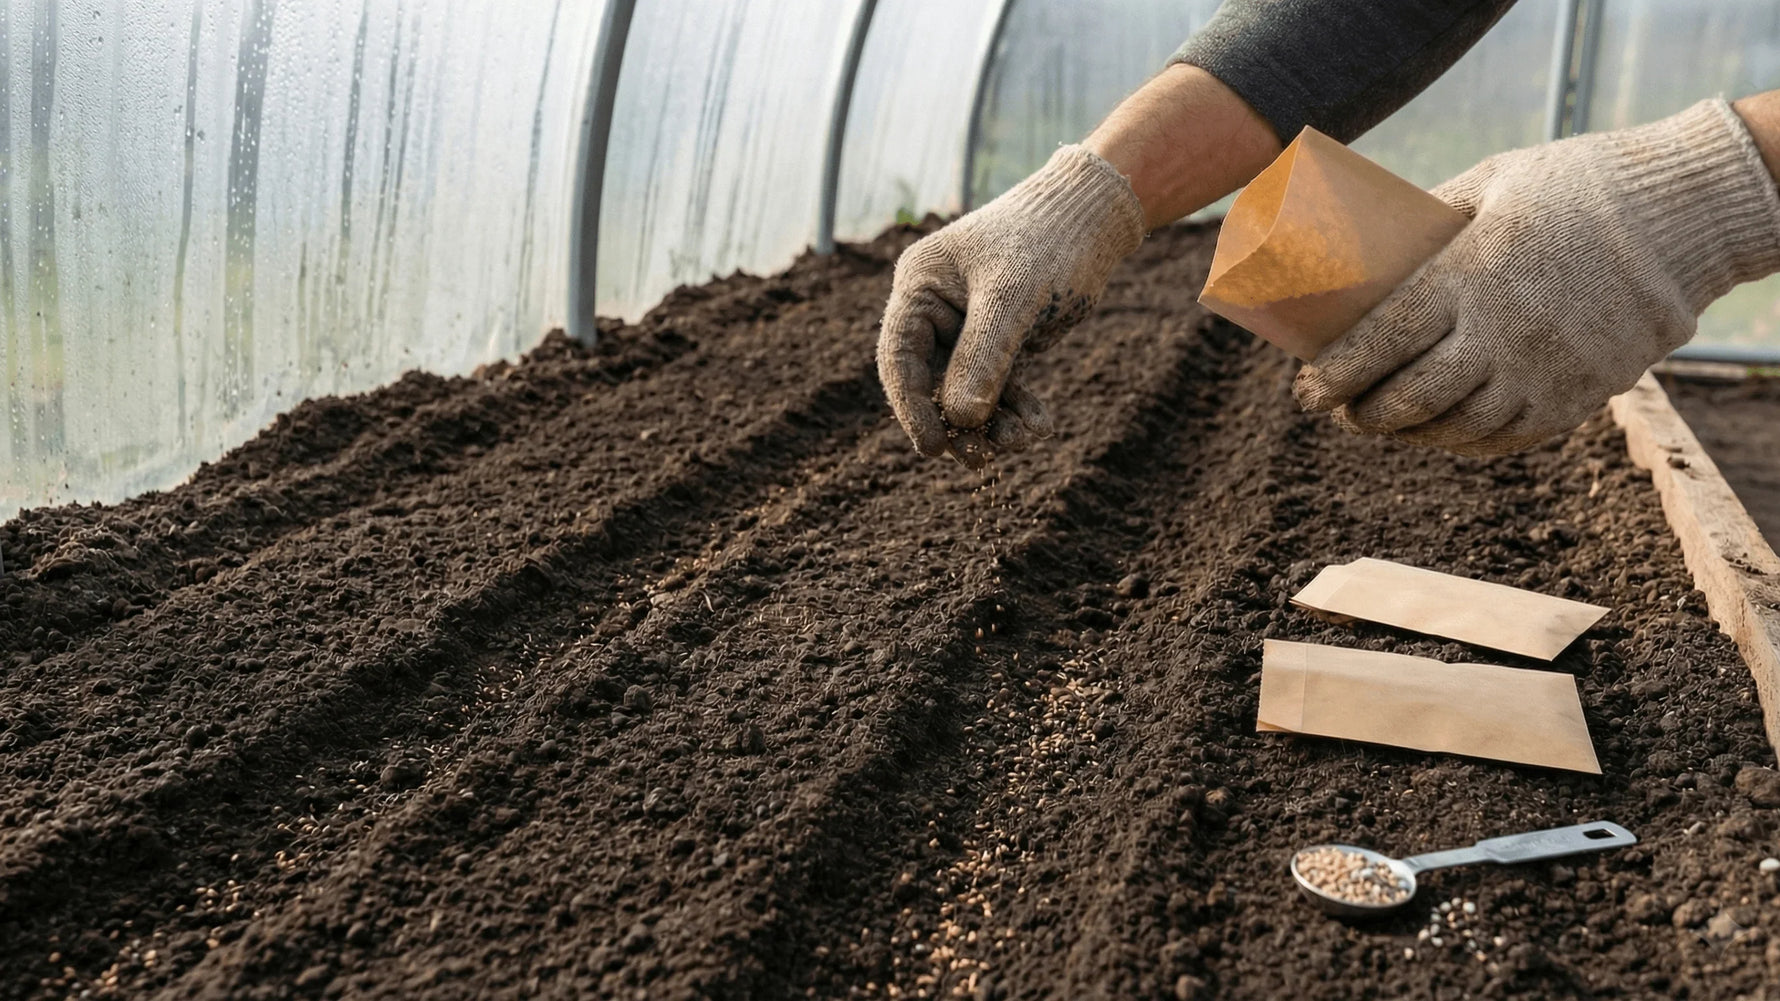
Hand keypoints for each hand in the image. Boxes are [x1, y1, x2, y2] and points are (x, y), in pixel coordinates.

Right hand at [876, 146, 1145, 467]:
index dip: (911, 406)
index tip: (932, 447)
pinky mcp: (1002, 339)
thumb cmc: (1048, 243)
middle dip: (956, 422)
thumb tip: (960, 419)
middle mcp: (936, 309)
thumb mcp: (1014, 298)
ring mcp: (968, 326)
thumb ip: (983, 357)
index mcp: (920, 287)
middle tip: (979, 460)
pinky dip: (1016, 408)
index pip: (899, 357)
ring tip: (1020, 443)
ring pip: (967, 390)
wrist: (1096, 218)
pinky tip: (1039, 425)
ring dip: (991, 422)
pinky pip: (999, 385)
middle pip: (930, 381)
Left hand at [1295, 99, 1779, 455]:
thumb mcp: (1488, 182)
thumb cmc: (1571, 187)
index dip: (1332, 377)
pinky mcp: (1575, 397)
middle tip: (1337, 410)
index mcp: (1471, 275)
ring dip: (1407, 434)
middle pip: (1409, 399)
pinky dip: (1461, 441)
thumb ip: (1426, 220)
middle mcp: (1503, 333)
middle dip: (1361, 414)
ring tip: (1381, 422)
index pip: (1380, 343)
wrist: (1679, 217)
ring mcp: (1542, 372)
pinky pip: (1503, 438)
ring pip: (1453, 429)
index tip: (1305, 391)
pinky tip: (1439, 432)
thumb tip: (1357, 242)